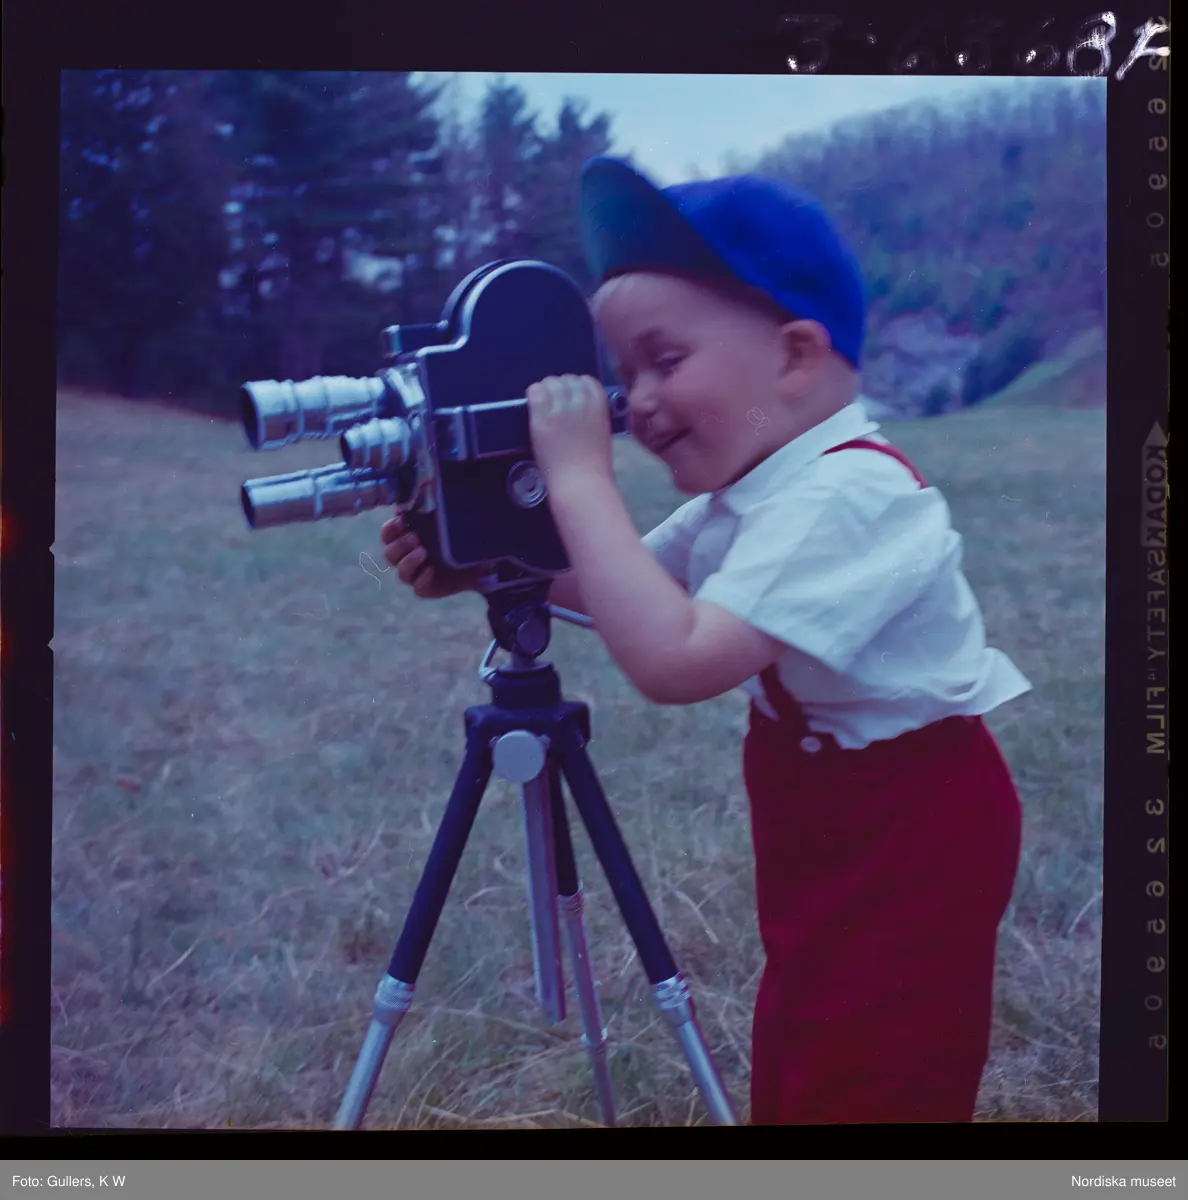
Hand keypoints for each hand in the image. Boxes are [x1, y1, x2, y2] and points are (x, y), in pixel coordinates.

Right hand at [379, 512, 479, 598]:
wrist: (479, 559)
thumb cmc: (457, 536)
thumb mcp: (446, 519)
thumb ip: (429, 509)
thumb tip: (417, 497)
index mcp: (406, 538)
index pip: (387, 535)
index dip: (389, 530)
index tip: (401, 521)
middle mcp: (406, 557)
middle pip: (389, 555)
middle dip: (400, 545)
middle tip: (415, 537)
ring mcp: (415, 575)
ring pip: (401, 573)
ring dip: (408, 562)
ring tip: (423, 552)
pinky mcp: (426, 589)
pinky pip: (417, 589)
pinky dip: (422, 579)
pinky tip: (431, 570)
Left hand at [526, 374, 613, 495]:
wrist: (581, 485)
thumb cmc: (595, 468)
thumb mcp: (603, 434)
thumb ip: (593, 416)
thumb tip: (581, 408)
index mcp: (600, 406)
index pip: (586, 381)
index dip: (576, 387)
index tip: (570, 398)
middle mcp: (581, 402)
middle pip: (566, 380)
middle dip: (560, 388)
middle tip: (554, 403)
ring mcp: (560, 410)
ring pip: (549, 383)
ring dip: (545, 391)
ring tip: (542, 404)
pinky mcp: (542, 419)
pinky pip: (535, 393)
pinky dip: (533, 394)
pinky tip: (532, 403)